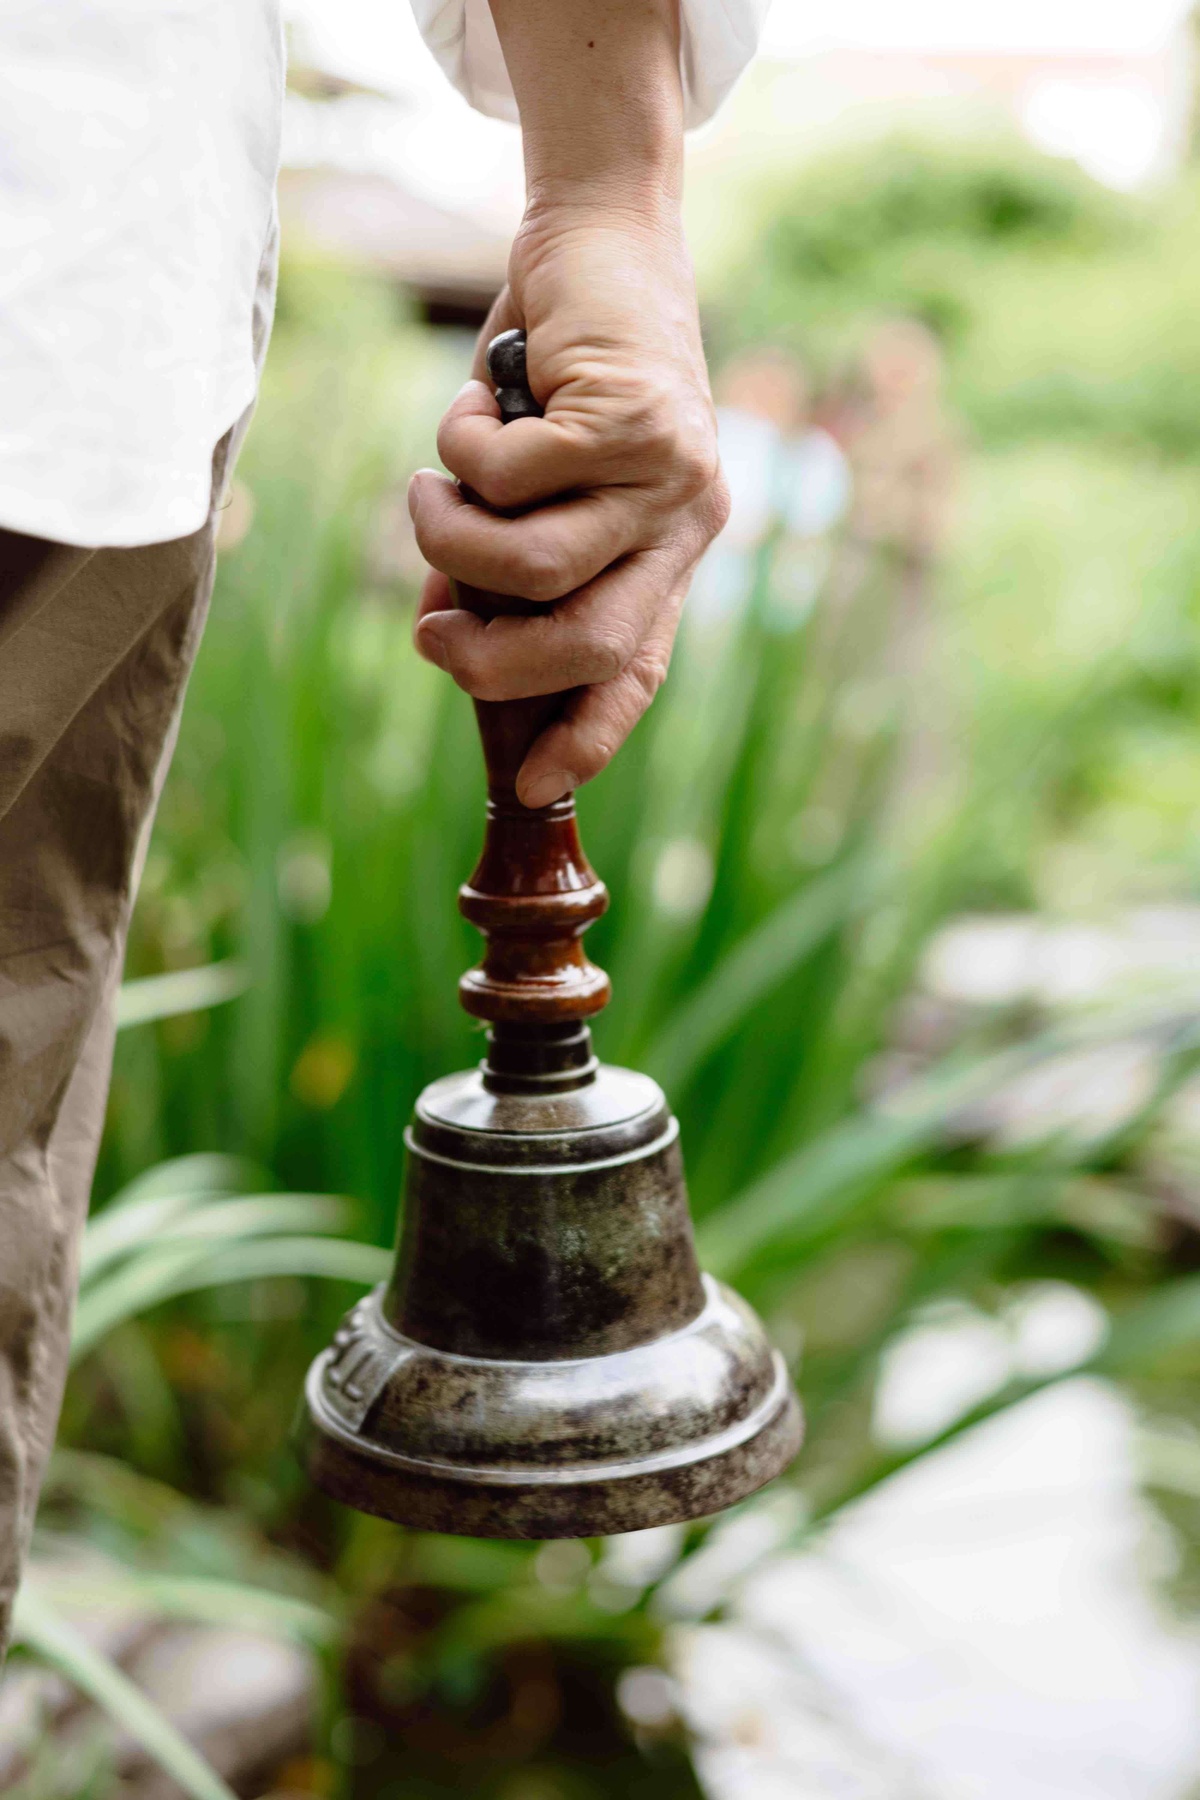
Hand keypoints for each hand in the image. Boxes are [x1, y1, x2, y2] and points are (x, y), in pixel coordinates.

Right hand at [410, 205, 728, 808]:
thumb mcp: (536, 481)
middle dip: (490, 662)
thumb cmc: (557, 373)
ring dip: (449, 538)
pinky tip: (473, 408)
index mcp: (669, 554)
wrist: (602, 239)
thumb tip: (446, 633)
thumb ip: (506, 556)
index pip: (638, 670)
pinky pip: (506, 476)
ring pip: (531, 565)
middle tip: (429, 634)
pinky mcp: (631, 417)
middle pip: (585, 644)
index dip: (588, 734)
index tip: (535, 785)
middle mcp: (685, 524)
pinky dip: (458, 450)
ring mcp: (668, 474)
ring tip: (427, 492)